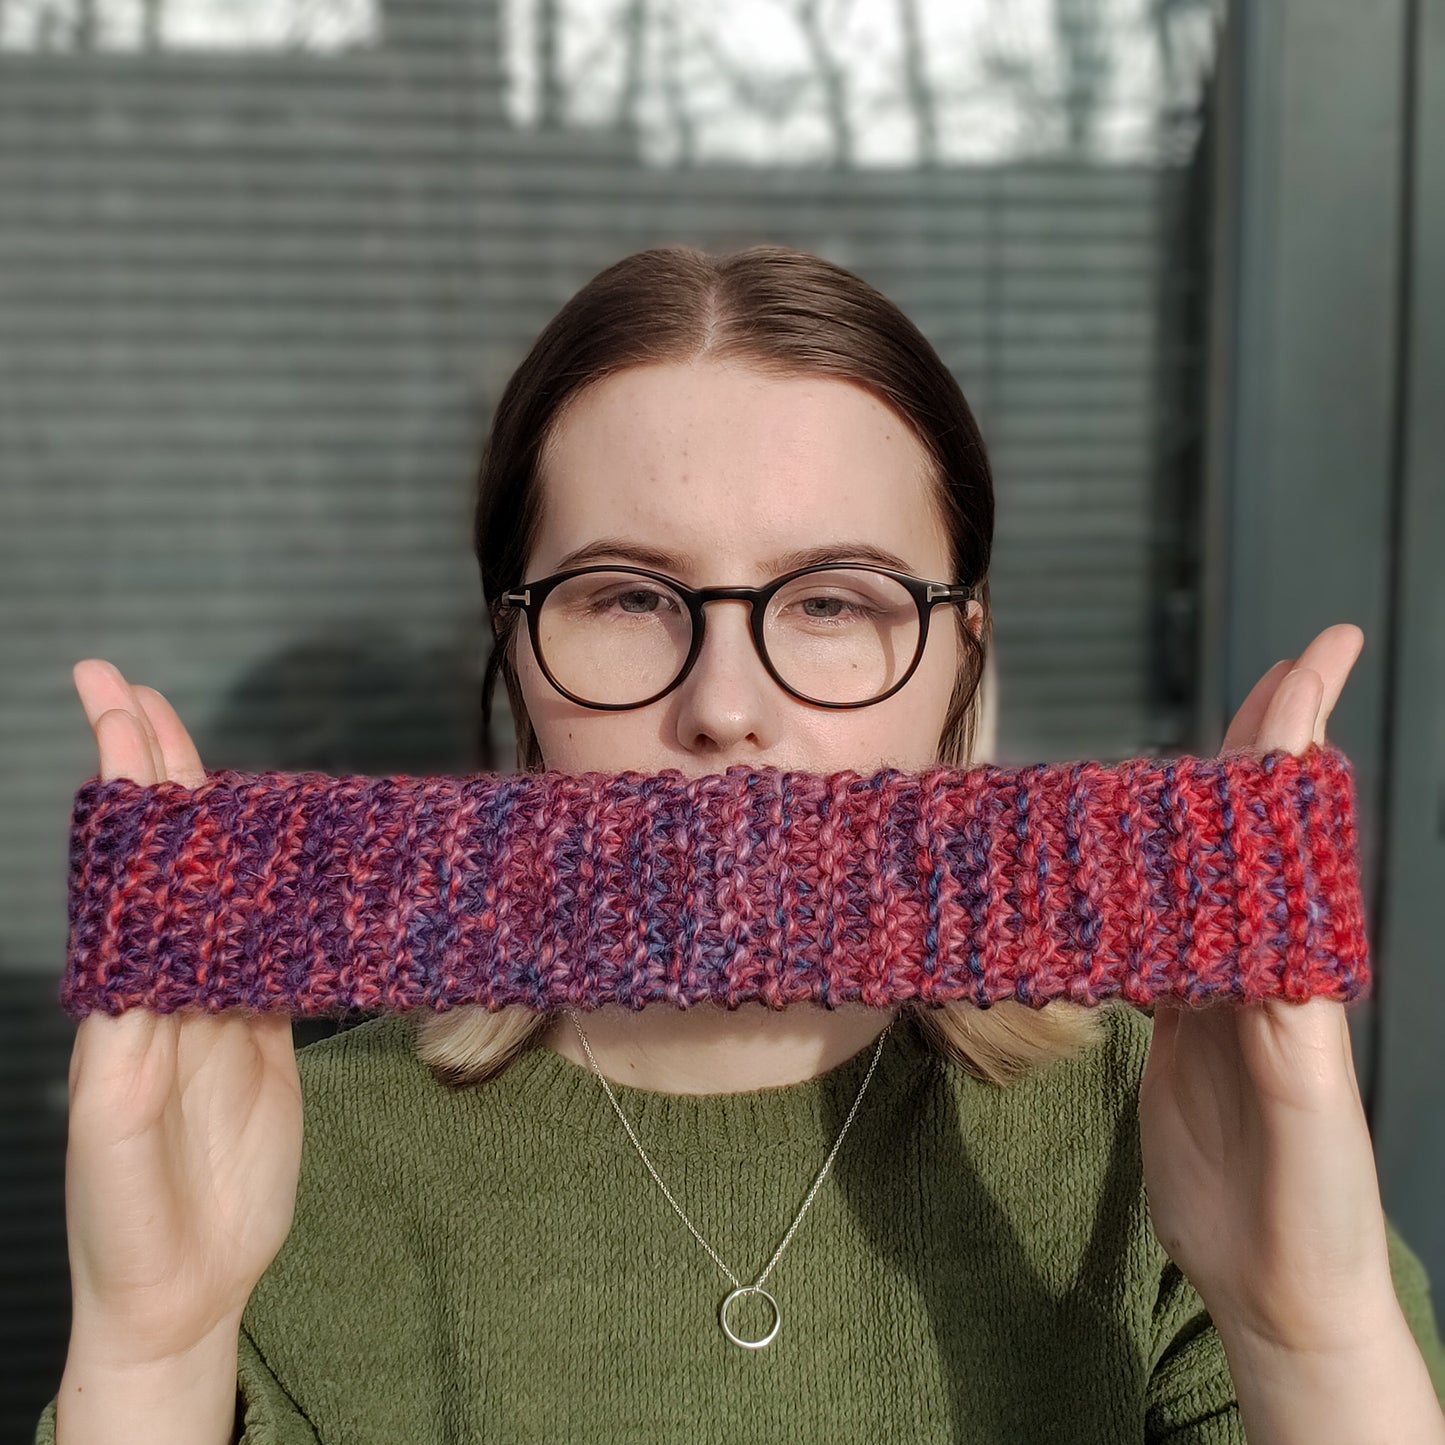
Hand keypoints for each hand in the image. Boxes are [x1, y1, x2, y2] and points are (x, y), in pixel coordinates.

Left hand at [63, 660, 303, 1366]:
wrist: (183, 1288)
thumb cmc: (131, 1223)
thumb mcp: (116, 1144)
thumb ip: (125, 1057)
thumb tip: (135, 970)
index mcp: (120, 1001)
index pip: (128, 870)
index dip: (126, 787)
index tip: (118, 707)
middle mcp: (165, 988)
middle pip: (166, 859)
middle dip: (150, 771)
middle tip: (133, 688)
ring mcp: (217, 1007)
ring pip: (220, 890)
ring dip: (211, 815)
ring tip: (194, 745)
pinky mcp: (264, 1035)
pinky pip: (275, 947)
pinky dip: (282, 894)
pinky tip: (285, 858)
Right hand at [1137, 625, 1396, 1353]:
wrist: (1279, 1282)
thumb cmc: (1311, 1206)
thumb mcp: (1306, 1117)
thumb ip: (1285, 1029)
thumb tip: (1264, 938)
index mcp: (1298, 968)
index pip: (1293, 831)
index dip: (1298, 739)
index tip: (1314, 658)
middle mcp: (1261, 964)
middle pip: (1256, 832)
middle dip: (1270, 743)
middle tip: (1282, 665)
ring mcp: (1218, 993)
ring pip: (1201, 874)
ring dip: (1195, 806)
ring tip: (1187, 745)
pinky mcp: (1180, 1030)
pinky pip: (1152, 940)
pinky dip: (1132, 896)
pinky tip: (1115, 878)